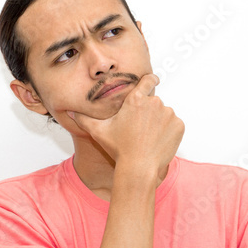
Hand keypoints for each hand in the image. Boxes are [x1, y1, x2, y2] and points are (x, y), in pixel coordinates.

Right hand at [68, 74, 183, 175]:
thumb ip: (84, 119)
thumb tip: (69, 112)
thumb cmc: (119, 149)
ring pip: (164, 114)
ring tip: (148, 138)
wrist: (139, 168)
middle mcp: (154, 103)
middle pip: (154, 103)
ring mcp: (168, 114)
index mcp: (136, 100)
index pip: (148, 81)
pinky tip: (158, 141)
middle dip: (149, 113)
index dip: (150, 80)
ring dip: (159, 122)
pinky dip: (169, 131)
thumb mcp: (99, 132)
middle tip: (140, 130)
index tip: (153, 80)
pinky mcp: (178, 125)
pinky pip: (174, 125)